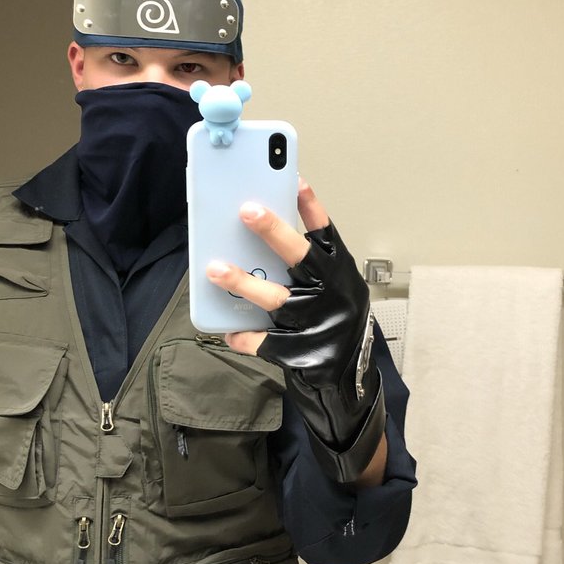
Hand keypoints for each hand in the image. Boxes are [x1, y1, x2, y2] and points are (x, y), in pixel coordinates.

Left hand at [205, 181, 385, 484]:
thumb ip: (304, 268)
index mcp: (341, 273)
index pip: (327, 232)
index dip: (310, 206)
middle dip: (273, 231)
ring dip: (242, 282)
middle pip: (301, 256)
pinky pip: (263, 341)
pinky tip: (226, 330)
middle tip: (246, 210)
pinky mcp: (302, 353)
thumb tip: (255, 243)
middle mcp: (333, 294)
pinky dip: (243, 336)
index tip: (294, 179)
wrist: (349, 385)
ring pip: (276, 299)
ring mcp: (318, 324)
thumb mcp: (332, 291)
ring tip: (214, 268)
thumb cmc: (333, 325)